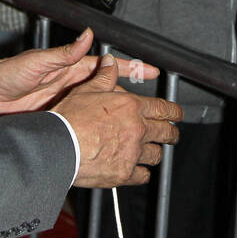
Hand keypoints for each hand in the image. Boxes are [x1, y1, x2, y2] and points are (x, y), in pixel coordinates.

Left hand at [0, 27, 158, 115]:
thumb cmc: (9, 74)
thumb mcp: (38, 61)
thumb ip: (64, 52)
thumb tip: (87, 35)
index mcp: (72, 66)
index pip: (108, 66)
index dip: (131, 68)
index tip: (152, 70)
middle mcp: (75, 83)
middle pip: (111, 88)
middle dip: (134, 94)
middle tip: (154, 104)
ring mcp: (70, 100)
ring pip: (102, 105)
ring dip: (120, 111)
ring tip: (140, 121)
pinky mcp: (62, 115)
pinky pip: (86, 118)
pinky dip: (101, 124)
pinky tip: (112, 132)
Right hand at [53, 54, 182, 187]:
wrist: (59, 147)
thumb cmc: (70, 119)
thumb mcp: (87, 90)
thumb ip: (104, 77)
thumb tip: (111, 62)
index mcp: (131, 107)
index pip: (163, 108)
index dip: (174, 111)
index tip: (177, 114)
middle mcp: (137, 129)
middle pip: (166, 132)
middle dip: (171, 133)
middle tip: (171, 134)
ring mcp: (132, 153)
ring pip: (157, 155)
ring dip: (155, 152)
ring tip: (152, 152)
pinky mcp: (125, 173)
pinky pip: (143, 175)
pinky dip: (142, 173)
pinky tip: (137, 170)